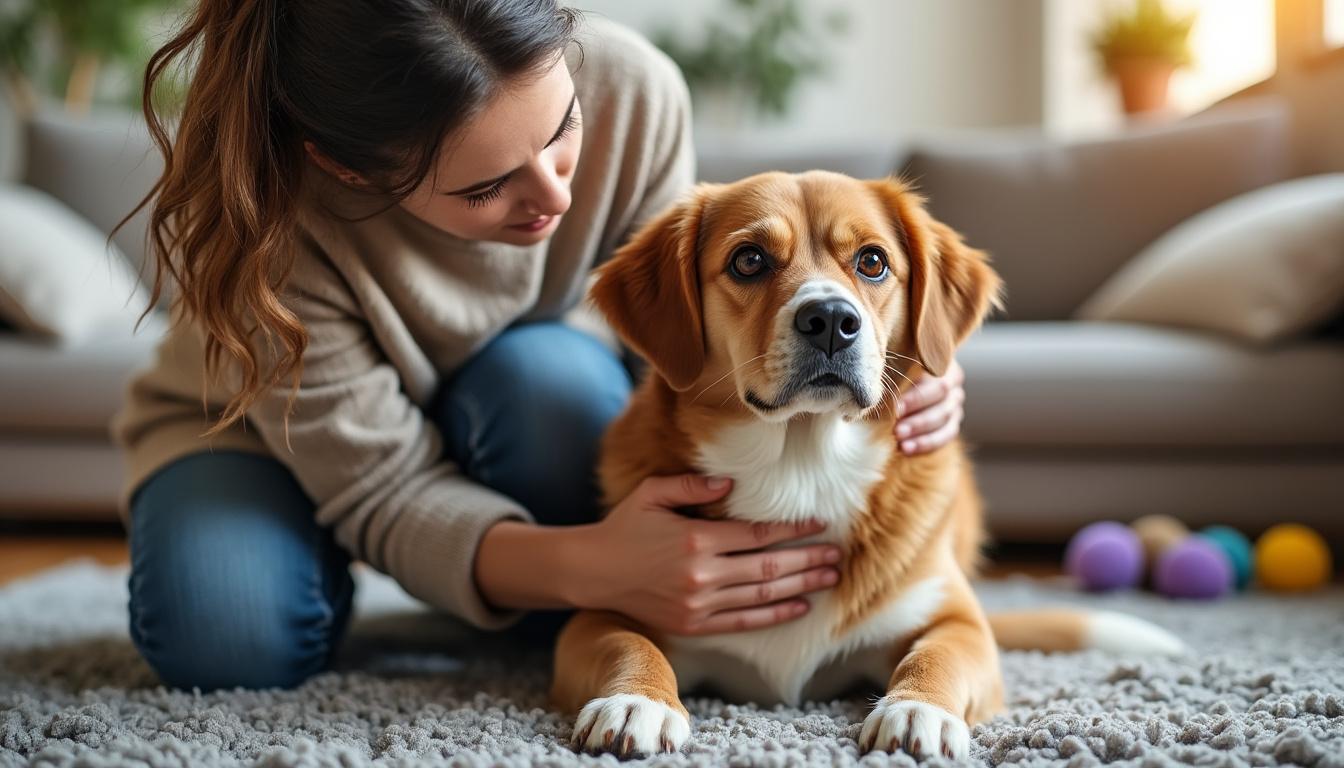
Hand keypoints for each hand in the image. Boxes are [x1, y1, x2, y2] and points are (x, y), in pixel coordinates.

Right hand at [568, 474, 841, 635]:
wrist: (592, 573)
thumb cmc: (624, 527)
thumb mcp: (653, 494)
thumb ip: (692, 487)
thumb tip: (732, 485)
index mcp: (695, 540)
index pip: (757, 535)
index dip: (791, 530)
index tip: (818, 524)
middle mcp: (702, 575)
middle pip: (769, 567)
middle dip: (807, 560)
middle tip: (837, 554)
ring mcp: (699, 604)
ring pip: (762, 595)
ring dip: (800, 586)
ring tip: (829, 578)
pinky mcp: (694, 624)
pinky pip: (744, 621)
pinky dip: (775, 614)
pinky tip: (799, 606)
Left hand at [894, 358, 964, 454]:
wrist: (898, 387)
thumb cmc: (891, 373)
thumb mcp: (893, 368)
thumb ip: (891, 374)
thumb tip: (873, 389)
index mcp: (940, 363)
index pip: (934, 380)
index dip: (916, 397)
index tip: (896, 409)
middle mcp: (952, 382)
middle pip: (942, 401)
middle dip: (918, 418)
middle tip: (897, 430)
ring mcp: (954, 403)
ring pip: (945, 419)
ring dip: (921, 433)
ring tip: (900, 442)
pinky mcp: (953, 422)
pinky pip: (946, 435)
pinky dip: (927, 443)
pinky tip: (907, 449)